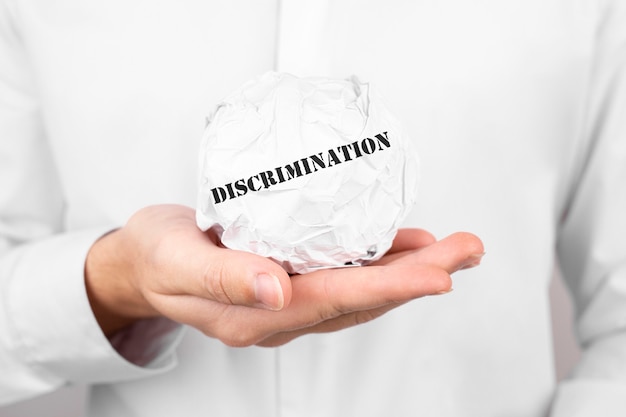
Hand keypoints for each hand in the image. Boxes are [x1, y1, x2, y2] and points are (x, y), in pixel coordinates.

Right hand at [85, 204, 483, 346]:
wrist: (141, 262)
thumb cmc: (156, 256)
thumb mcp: (178, 260)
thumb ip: (226, 278)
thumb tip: (277, 290)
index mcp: (256, 316)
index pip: (335, 302)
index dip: (390, 288)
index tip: (439, 274)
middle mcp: (281, 314)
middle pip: (362, 299)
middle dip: (419, 276)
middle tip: (468, 250)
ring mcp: (288, 301)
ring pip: (360, 290)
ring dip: (409, 270)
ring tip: (454, 247)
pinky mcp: (290, 281)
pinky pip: (342, 275)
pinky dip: (378, 262)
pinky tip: (404, 245)